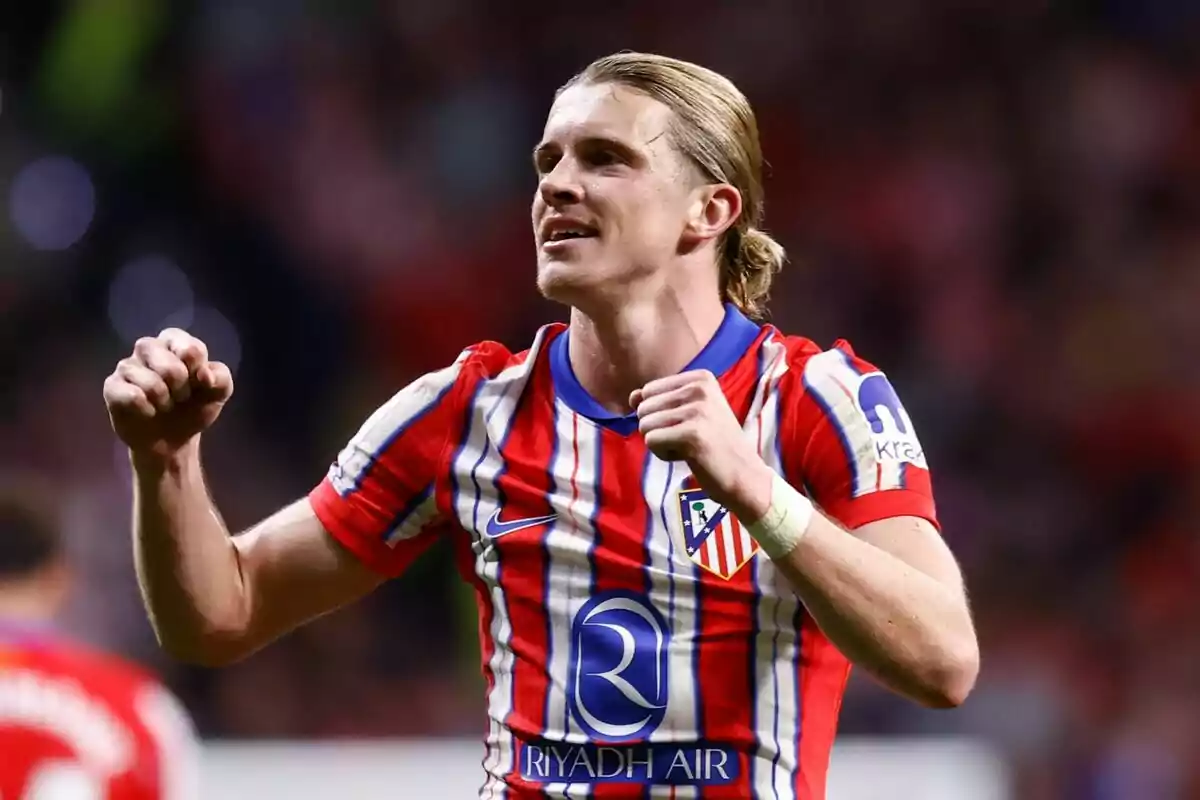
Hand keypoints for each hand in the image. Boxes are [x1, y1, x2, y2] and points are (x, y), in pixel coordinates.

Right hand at [103, 328, 233, 458]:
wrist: (172, 440)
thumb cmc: (193, 407)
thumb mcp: (218, 393)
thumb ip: (220, 378)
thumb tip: (203, 374)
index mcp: (174, 341)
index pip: (190, 347)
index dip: (198, 371)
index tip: (199, 383)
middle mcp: (148, 348)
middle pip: (170, 366)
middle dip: (182, 389)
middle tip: (181, 397)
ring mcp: (127, 365)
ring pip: (150, 381)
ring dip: (165, 401)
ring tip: (165, 405)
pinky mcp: (112, 386)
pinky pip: (132, 396)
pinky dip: (147, 410)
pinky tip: (148, 412)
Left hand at [631, 370, 773, 520]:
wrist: (745, 475)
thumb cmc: (715, 445)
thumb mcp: (690, 413)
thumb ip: (659, 401)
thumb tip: (632, 397)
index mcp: (701, 378)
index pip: (649, 390)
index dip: (660, 415)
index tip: (689, 425)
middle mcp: (700, 388)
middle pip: (644, 408)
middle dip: (659, 430)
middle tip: (689, 439)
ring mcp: (698, 410)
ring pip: (645, 426)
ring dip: (661, 444)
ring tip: (689, 447)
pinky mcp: (692, 434)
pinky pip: (652, 442)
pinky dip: (664, 455)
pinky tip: (689, 456)